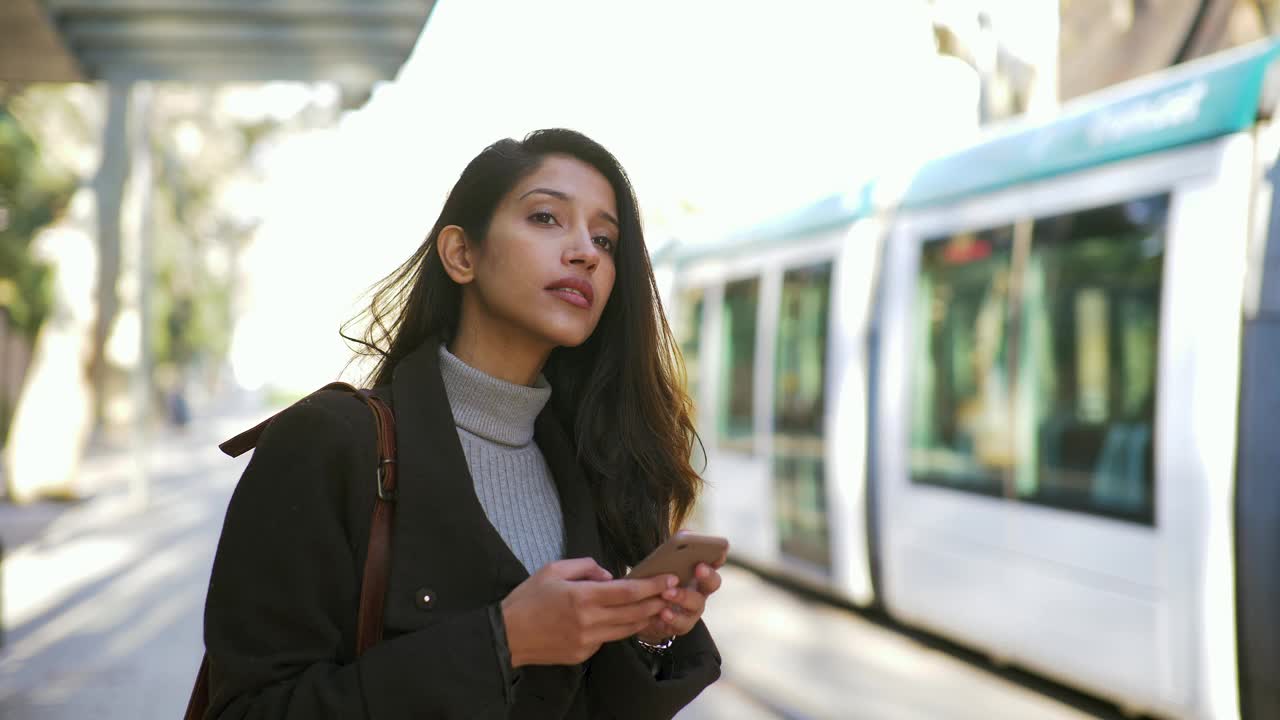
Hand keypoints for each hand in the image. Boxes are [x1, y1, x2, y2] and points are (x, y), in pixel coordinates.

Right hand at [501, 557, 675, 667]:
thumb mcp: (553, 569)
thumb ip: (585, 567)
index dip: (652, 585)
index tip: (669, 579)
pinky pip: (607, 639)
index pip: (628, 591)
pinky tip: (623, 620)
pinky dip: (618, 628)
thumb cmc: (528, 598)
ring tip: (657, 606)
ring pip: (626, 630)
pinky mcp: (583, 654)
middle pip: (634, 613)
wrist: (506, 635)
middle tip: (672, 592)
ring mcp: (587, 642)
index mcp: (582, 597)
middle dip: (656, 602)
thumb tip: (609, 575)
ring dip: (644, 618)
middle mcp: (589, 622)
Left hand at [636, 548, 726, 644]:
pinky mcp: (682, 624)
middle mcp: (702, 590)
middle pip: (713, 582)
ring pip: (697, 603)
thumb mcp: (664, 561)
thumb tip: (686, 534)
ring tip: (667, 592)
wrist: (645, 609)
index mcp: (700, 571)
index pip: (716, 561)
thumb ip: (676, 547)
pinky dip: (673, 617)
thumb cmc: (658, 580)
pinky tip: (663, 612)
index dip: (719, 556)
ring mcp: (694, 609)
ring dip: (683, 596)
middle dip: (708, 574)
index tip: (717, 551)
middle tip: (699, 567)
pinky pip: (682, 622)